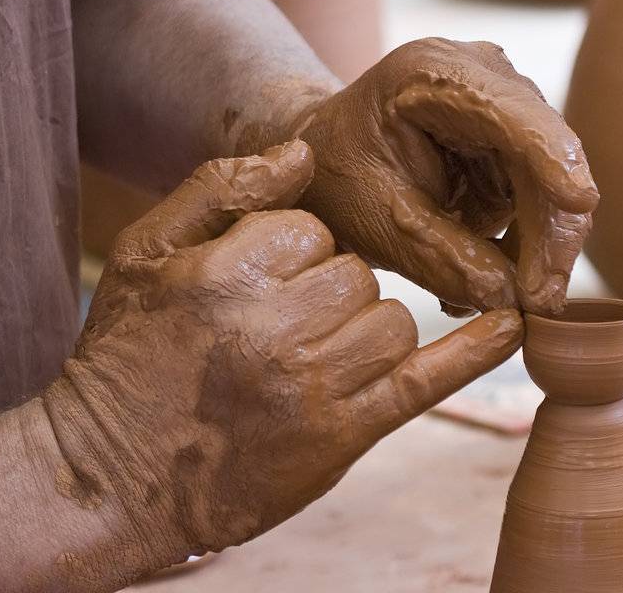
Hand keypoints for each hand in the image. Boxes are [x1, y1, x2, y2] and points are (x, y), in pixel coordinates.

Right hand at [43, 140, 522, 574]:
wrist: (114, 472)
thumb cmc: (127, 350)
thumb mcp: (145, 248)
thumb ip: (219, 187)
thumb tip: (303, 150)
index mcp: (224, 273)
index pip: (307, 226)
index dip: (289, 245)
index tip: (259, 275)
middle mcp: (273, 329)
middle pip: (353, 272)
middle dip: (327, 284)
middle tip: (281, 318)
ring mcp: (312, 388)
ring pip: (388, 320)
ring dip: (363, 325)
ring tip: (309, 350)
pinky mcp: (340, 440)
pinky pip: (423, 383)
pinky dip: (472, 353)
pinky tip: (507, 326)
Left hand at [297, 37, 599, 316]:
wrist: (322, 153)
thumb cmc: (336, 174)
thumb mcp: (374, 220)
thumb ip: (442, 257)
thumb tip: (514, 298)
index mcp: (433, 75)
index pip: (512, 114)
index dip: (551, 156)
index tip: (579, 203)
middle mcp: (481, 74)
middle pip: (543, 155)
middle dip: (547, 234)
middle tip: (539, 303)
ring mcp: (501, 102)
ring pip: (547, 183)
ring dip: (529, 245)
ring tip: (484, 289)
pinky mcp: (510, 135)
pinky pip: (534, 195)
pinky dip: (516, 238)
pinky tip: (482, 267)